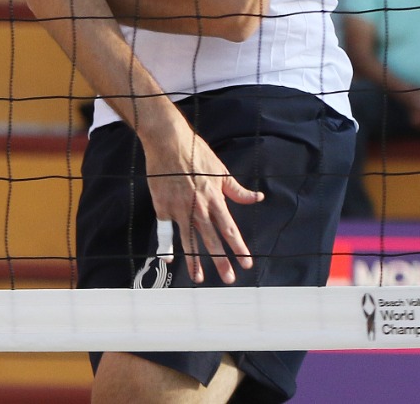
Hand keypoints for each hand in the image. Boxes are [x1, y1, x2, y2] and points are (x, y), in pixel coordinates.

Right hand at [140, 123, 263, 284]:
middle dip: (220, 261)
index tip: (246, 263)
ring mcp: (178, 208)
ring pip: (188, 239)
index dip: (238, 248)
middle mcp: (198, 207)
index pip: (230, 229)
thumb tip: (257, 197)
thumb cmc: (196, 153)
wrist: (168, 141)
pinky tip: (168, 260)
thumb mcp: (221, 170)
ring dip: (194, 260)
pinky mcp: (162, 205)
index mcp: (215, 199)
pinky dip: (165, 245)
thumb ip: (237, 190)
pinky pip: (165, 230)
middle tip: (228, 279)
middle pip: (211, 240)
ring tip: (199, 278)